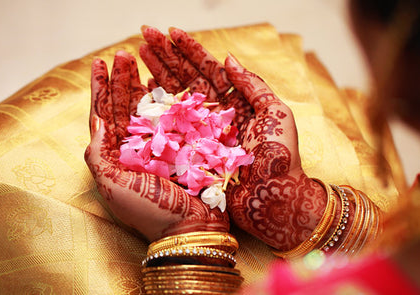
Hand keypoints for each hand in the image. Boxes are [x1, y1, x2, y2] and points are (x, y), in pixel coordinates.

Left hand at [84, 51, 228, 241]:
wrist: (189, 227)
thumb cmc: (149, 211)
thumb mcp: (113, 187)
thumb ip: (99, 154)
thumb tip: (97, 119)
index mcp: (118, 154)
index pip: (104, 114)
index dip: (100, 88)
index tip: (98, 63)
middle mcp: (137, 145)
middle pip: (126, 104)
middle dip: (122, 78)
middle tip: (123, 54)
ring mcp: (162, 143)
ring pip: (149, 105)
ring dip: (143, 81)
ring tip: (141, 57)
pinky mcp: (184, 143)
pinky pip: (175, 114)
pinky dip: (170, 96)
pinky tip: (165, 79)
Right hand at [139, 27, 328, 249]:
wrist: (272, 199)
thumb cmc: (280, 157)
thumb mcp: (276, 114)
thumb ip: (253, 85)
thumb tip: (228, 58)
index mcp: (235, 102)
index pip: (208, 69)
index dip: (189, 50)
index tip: (171, 31)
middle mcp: (214, 115)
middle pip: (186, 79)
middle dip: (166, 56)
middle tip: (145, 35)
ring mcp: (199, 132)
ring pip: (174, 98)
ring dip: (157, 74)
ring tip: (139, 54)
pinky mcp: (189, 151)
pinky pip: (169, 126)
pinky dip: (156, 107)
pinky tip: (145, 89)